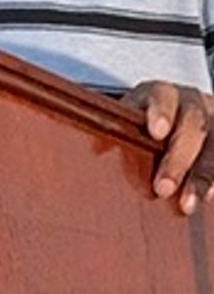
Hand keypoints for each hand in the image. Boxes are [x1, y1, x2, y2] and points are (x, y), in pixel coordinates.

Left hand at [122, 81, 213, 214]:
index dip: (161, 112)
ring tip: (186, 205)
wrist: (188, 113)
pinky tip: (211, 198)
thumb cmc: (152, 119)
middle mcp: (193, 105)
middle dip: (177, 159)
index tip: (156, 132)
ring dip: (201, 178)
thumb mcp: (135, 117)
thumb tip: (97, 147)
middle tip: (162, 187)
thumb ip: (119, 129)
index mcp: (163, 94)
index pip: (162, 97)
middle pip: (191, 126)